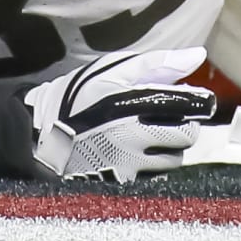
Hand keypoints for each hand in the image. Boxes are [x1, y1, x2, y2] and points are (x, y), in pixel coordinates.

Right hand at [25, 47, 216, 182]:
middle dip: (183, 125)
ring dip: (169, 148)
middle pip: (188, 135)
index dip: (198, 101)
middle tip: (168, 118)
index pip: (189, 104)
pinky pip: (156, 177)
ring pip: (174, 159)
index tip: (197, 100)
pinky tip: (137, 154)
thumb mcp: (114, 71)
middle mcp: (135, 136)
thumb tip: (198, 55)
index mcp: (134, 104)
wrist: (42, 135)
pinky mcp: (124, 184)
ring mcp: (130, 164)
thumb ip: (157, 64)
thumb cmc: (80, 98)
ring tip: (147, 136)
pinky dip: (154, 166)